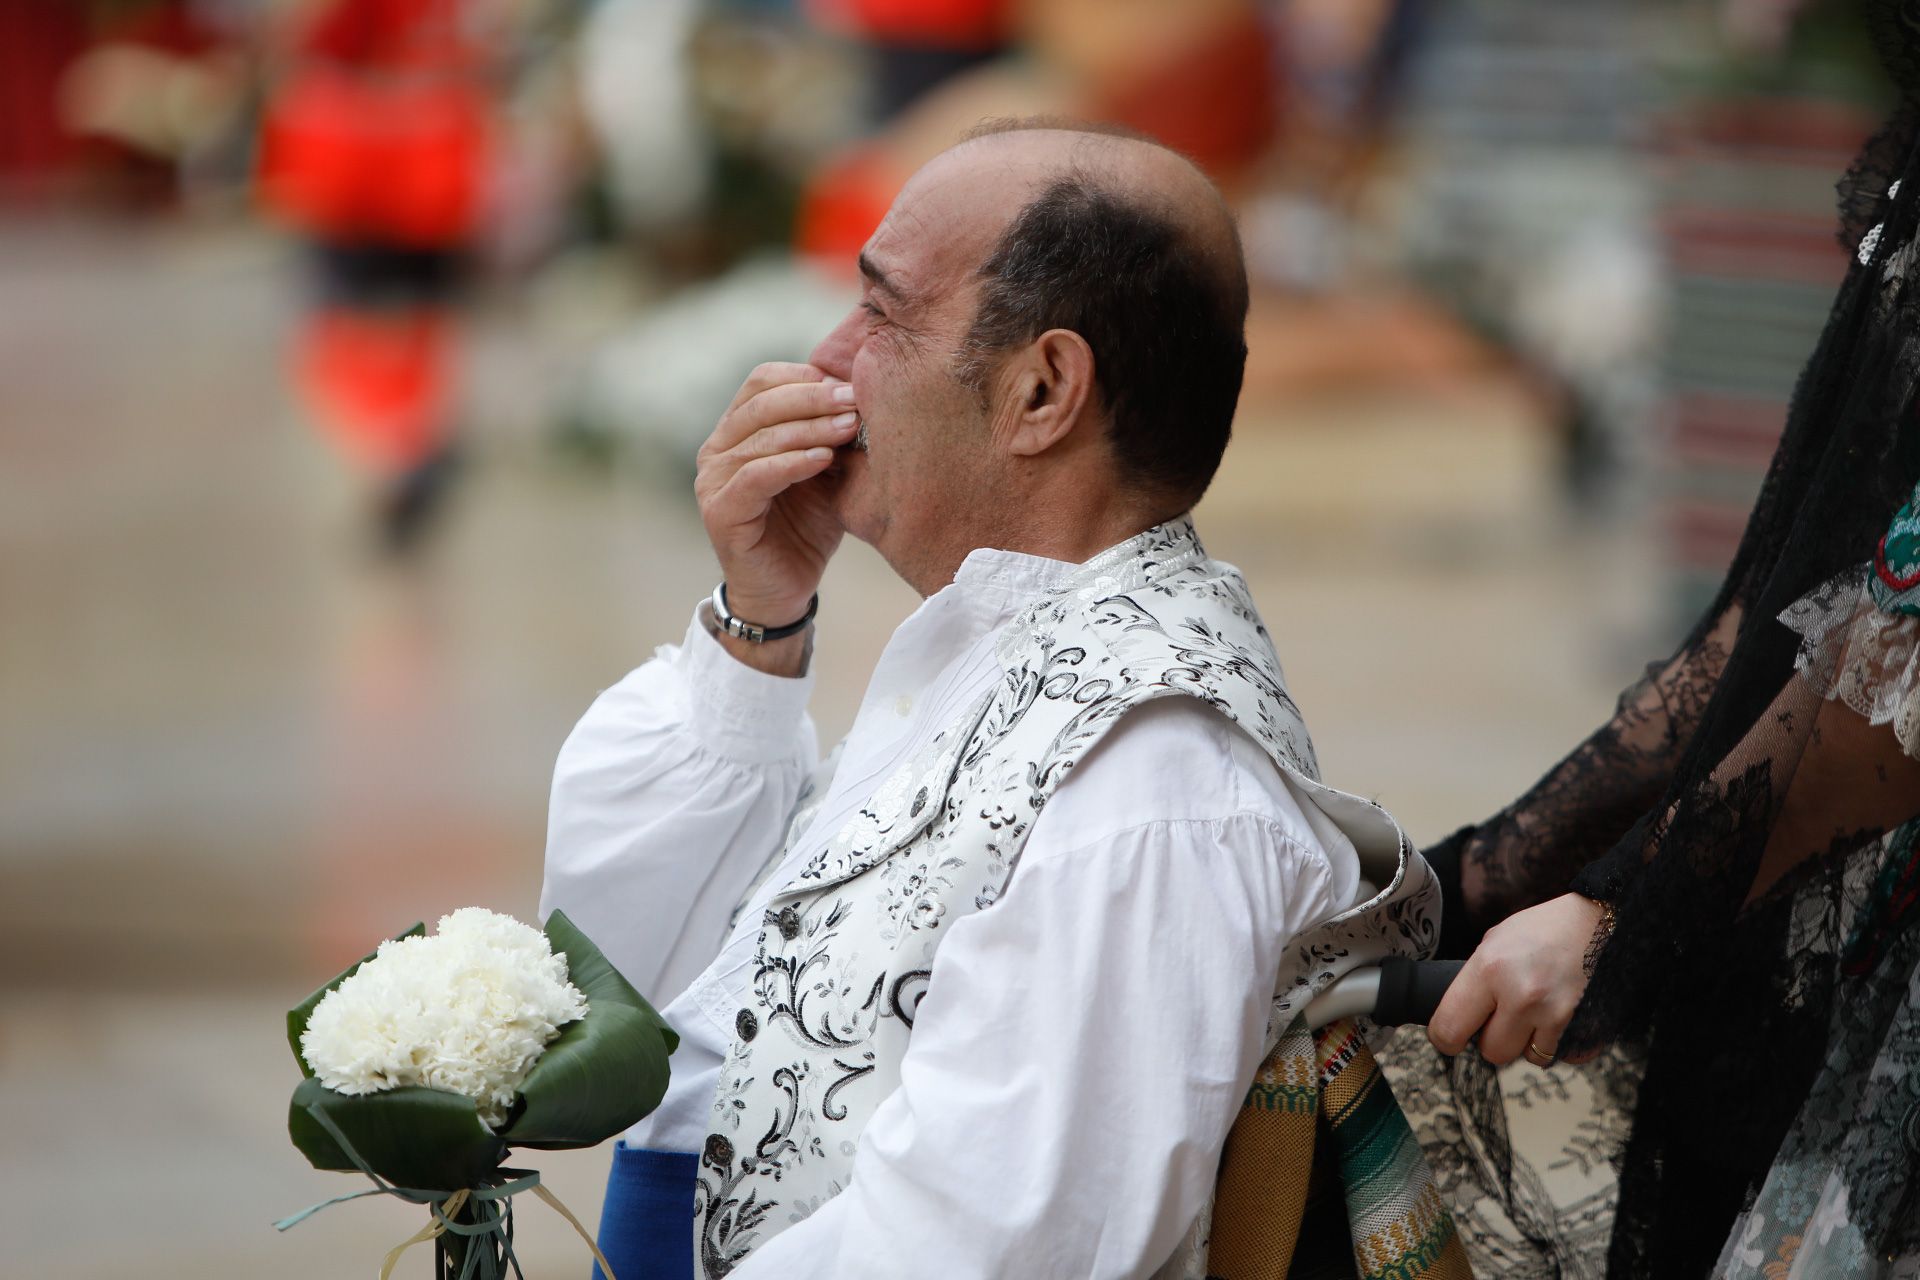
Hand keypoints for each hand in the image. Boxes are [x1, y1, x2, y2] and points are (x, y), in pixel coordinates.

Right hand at [694, 362, 860, 625]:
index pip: (763, 381)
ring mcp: (713, 480)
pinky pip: (757, 476)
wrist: (785, 591)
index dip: (806, 376)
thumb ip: (832, 435)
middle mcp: (717, 449)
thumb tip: (865, 392)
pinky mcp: (720, 512)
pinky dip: (793, 462)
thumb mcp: (826, 472)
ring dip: (810, 428)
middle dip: (814, 397)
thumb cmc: (806, 528)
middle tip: (856, 399)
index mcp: (737, 431)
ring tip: (850, 427)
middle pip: (762, 401)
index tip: (851, 383)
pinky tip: (824, 459)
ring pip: (761, 436)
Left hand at [1426, 892, 1604, 1066]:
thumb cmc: (1540, 930)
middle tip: (1500, 1016)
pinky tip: (1553, 1017)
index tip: (1450, 1037)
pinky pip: (1558, 1055)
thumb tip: (1455, 1020)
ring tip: (1530, 1012)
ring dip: (1524, 1042)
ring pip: (1525, 1057)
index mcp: (1489, 968)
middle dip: (1492, 1038)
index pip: (1449, 1028)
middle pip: (1491, 1052)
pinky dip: (1553, 1043)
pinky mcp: (1582, 1024)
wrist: (1595, 922)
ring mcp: (1553, 1012)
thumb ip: (1474, 982)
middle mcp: (1520, 994)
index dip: (1446, 1038)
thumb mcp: (1492, 943)